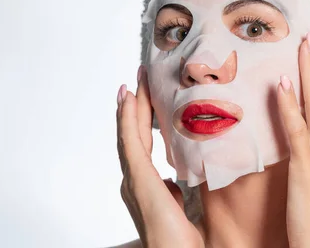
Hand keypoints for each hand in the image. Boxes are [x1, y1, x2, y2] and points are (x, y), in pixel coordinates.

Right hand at [116, 66, 203, 247]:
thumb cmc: (181, 241)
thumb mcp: (182, 205)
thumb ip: (178, 189)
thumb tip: (179, 178)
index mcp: (144, 184)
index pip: (143, 142)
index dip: (143, 117)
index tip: (147, 95)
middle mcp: (134, 179)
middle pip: (133, 133)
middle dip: (135, 105)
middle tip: (140, 78)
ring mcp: (133, 179)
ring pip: (128, 133)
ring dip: (130, 105)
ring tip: (133, 82)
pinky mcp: (138, 179)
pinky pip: (130, 141)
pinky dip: (127, 118)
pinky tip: (128, 98)